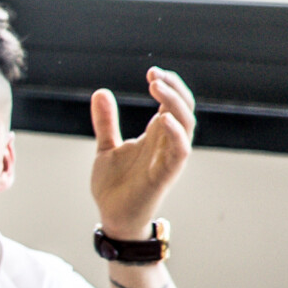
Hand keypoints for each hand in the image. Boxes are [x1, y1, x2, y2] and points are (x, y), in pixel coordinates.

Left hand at [91, 68, 195, 240]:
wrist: (112, 216)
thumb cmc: (115, 184)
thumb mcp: (106, 147)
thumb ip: (106, 122)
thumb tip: (101, 92)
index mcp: (156, 135)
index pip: (173, 104)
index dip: (168, 86)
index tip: (152, 72)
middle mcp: (166, 144)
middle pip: (184, 110)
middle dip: (174, 89)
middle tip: (154, 75)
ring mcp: (168, 158)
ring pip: (186, 126)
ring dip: (174, 104)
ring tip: (156, 87)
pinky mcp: (164, 175)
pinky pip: (179, 152)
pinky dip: (175, 134)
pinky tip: (161, 118)